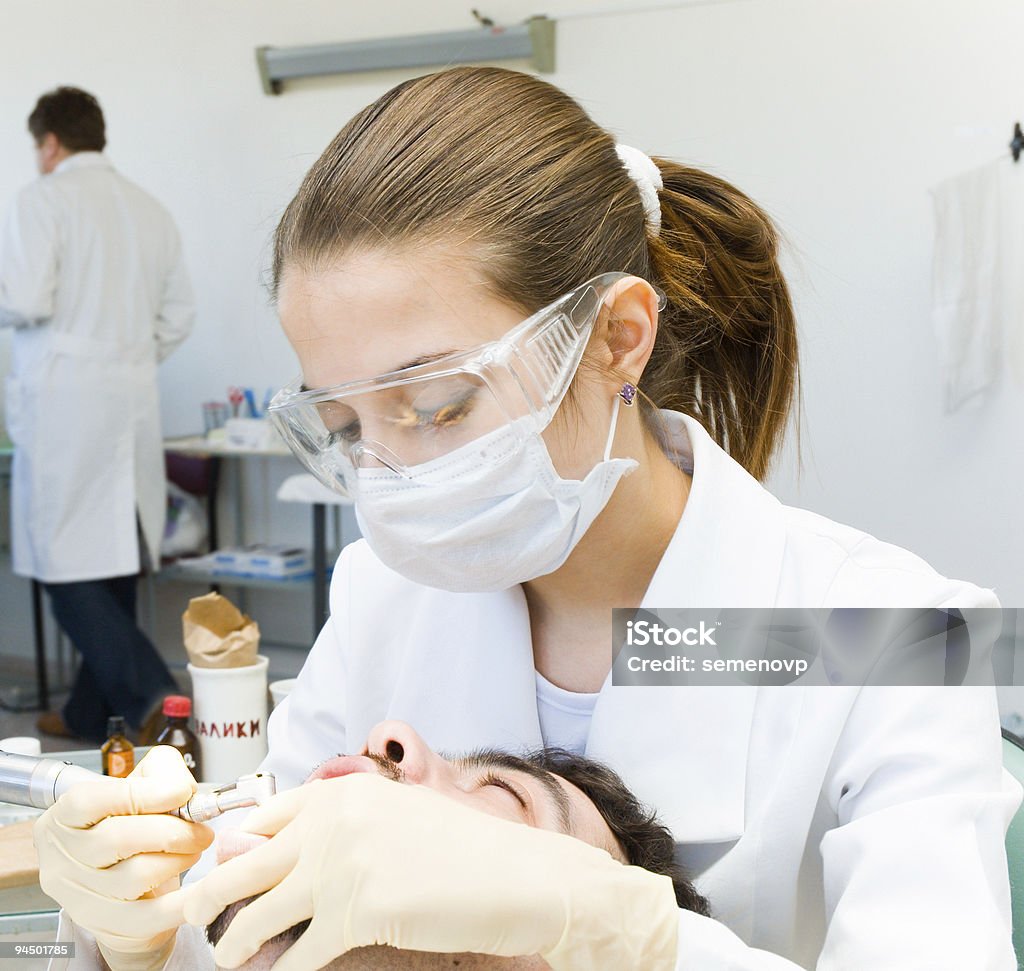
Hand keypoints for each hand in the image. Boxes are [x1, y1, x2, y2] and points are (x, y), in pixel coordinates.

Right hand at [33, 745, 212, 970]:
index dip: (141, 794)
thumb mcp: (139, 785)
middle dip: (173, 831)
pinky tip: (203, 888)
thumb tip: (183, 790)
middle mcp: (63, 857)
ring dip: (179, 860)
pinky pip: (149, 917)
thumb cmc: (130, 825)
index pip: (89, 801)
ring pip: (136, 877)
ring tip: (194, 851)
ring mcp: (79, 896)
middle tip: (202, 830)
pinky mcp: (105, 927)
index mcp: (65, 816)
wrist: (122, 878)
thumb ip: (162, 772)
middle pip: (118, 840)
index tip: (182, 792)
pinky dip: (183, 902)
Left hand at [183, 773, 677, 970]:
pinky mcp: (359, 914)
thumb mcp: (396, 821)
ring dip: (235, 942)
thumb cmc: (466, 849)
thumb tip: (261, 849)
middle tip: (179, 913)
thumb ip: (336, 830)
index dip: (235, 844)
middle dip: (206, 893)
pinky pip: (300, 955)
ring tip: (224, 957)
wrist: (523, 876)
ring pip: (261, 912)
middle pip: (248, 864)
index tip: (216, 864)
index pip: (267, 815)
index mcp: (346, 791)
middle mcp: (336, 821)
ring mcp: (344, 867)